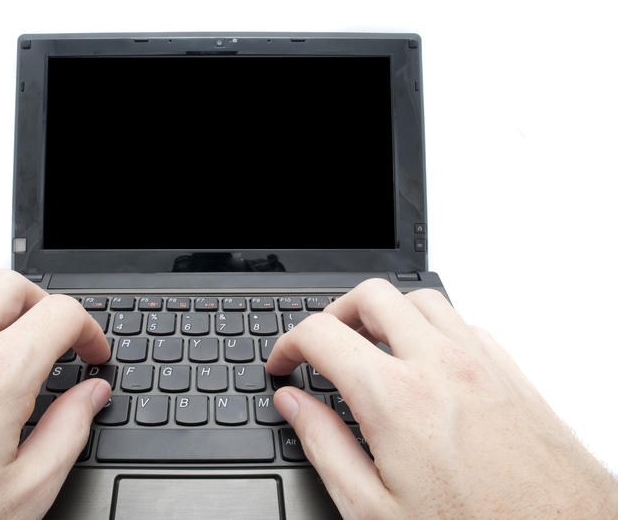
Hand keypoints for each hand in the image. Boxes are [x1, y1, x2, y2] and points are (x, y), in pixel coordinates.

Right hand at [266, 278, 617, 517]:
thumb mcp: (374, 509)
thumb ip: (324, 445)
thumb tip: (293, 404)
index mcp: (395, 398)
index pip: (321, 334)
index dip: (288, 344)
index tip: (284, 363)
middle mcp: (439, 365)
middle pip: (372, 296)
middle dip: (334, 314)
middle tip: (322, 347)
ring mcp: (481, 363)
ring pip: (420, 299)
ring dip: (386, 314)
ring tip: (371, 348)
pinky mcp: (511, 373)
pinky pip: (463, 323)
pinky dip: (432, 329)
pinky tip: (426, 364)